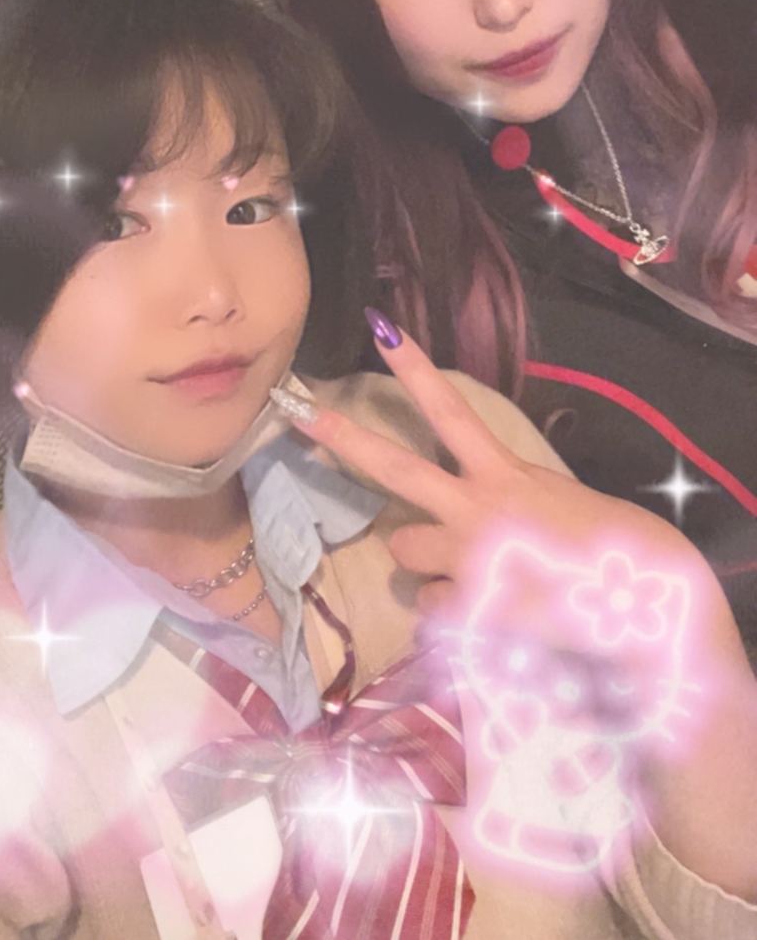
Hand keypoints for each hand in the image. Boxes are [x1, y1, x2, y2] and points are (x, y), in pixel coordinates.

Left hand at [281, 323, 696, 631]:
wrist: (644, 606)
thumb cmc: (616, 549)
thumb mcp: (559, 502)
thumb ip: (511, 498)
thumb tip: (478, 517)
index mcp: (505, 474)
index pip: (450, 411)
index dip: (414, 368)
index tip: (380, 328)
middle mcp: (476, 508)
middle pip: (394, 468)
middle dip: (343, 440)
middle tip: (302, 416)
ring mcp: (466, 559)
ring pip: (405, 552)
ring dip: (426, 561)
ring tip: (477, 574)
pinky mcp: (468, 610)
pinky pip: (432, 610)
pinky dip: (453, 616)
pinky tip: (491, 618)